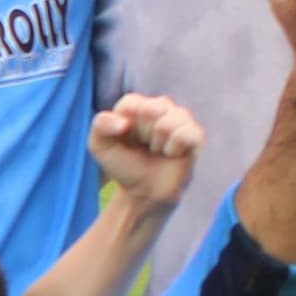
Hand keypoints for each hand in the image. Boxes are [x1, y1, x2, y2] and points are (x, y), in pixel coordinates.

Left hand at [86, 92, 203, 211]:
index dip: (124, 126)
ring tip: (157, 151)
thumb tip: (124, 123)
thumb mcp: (99, 146)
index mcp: (137, 105)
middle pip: (150, 110)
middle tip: (143, 146)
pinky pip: (184, 134)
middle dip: (141, 134)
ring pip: (167, 122)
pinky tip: (171, 154)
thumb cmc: (123, 166)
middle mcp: (161, 106)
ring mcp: (180, 118)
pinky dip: (173, 149)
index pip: (131, 103)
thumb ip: (100, 125)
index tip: (125, 139)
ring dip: (157, 143)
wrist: (143, 193)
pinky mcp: (196, 134)